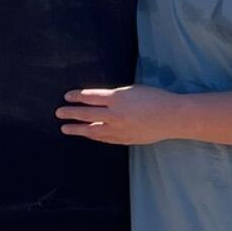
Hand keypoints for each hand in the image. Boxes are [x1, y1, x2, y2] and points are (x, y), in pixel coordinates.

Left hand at [58, 84, 182, 145]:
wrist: (172, 117)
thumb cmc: (155, 99)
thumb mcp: (132, 91)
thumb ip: (114, 96)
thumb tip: (96, 100)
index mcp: (117, 98)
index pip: (89, 96)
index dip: (76, 97)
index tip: (67, 97)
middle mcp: (115, 114)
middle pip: (86, 114)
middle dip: (70, 113)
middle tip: (59, 113)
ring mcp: (119, 129)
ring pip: (92, 130)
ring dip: (77, 129)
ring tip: (65, 129)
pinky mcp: (124, 139)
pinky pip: (104, 138)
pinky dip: (94, 136)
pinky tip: (87, 134)